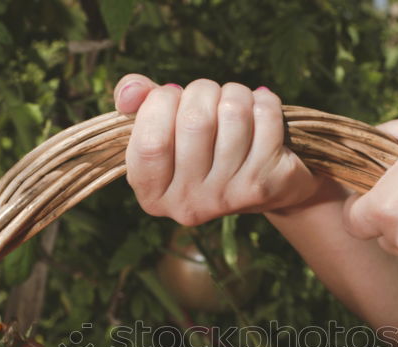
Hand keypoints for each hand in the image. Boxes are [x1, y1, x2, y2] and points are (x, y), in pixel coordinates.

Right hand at [113, 74, 323, 225]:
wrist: (266, 188)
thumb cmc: (205, 149)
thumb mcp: (164, 129)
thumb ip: (140, 104)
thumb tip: (131, 91)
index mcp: (153, 194)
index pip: (150, 142)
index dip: (160, 103)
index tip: (172, 96)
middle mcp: (187, 204)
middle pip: (195, 121)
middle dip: (203, 91)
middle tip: (209, 97)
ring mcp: (228, 197)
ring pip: (233, 112)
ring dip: (235, 93)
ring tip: (235, 105)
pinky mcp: (264, 183)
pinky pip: (265, 117)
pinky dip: (264, 102)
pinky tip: (259, 115)